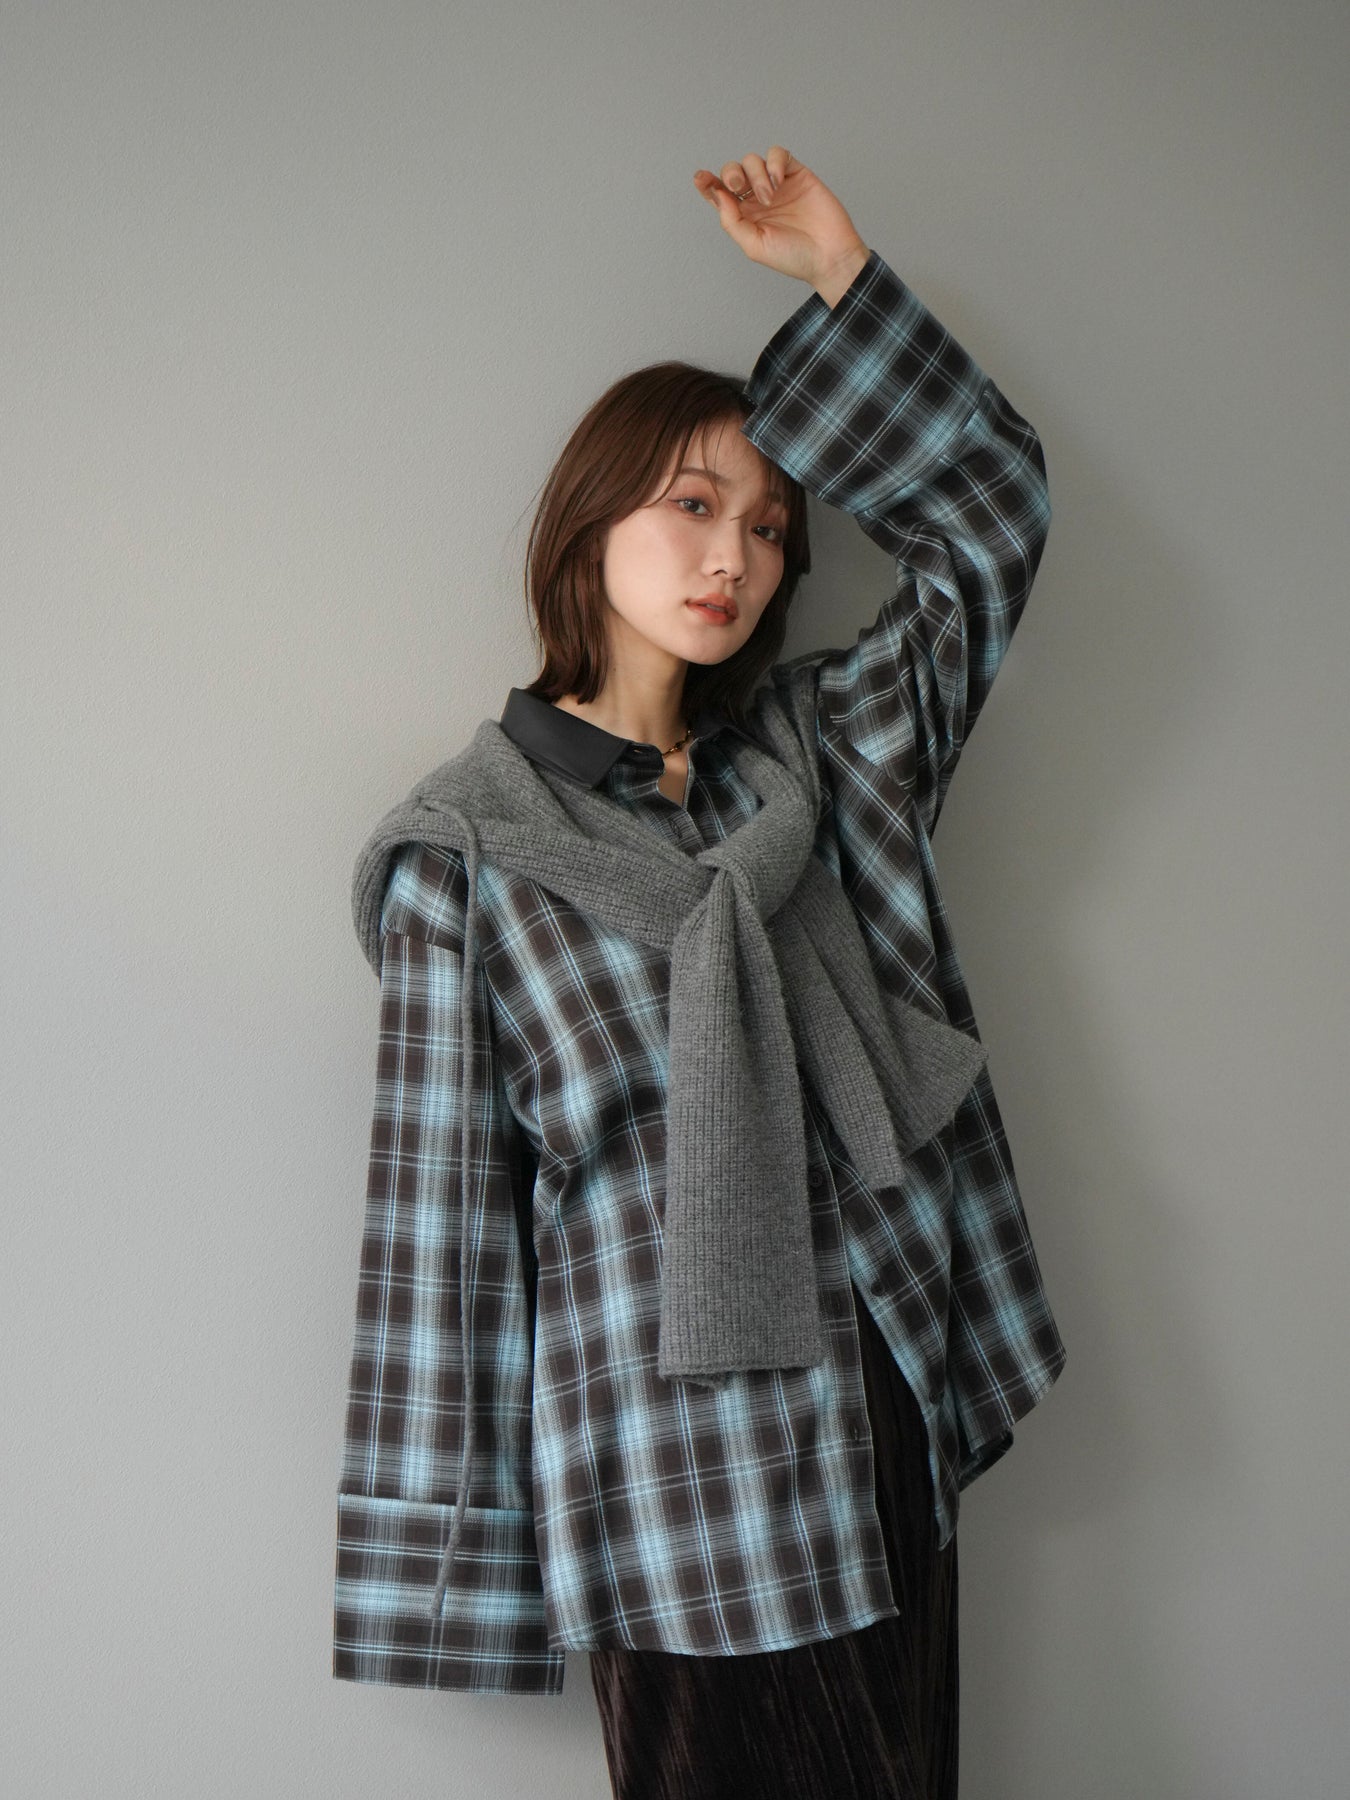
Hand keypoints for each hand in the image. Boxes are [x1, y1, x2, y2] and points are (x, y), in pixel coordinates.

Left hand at [693, 147, 868, 296]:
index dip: (707, 183)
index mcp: (744, 216)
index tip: (700, 178)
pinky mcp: (796, 174)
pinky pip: (778, 154)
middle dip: (730, 174)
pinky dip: (774, 162)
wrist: (829, 255)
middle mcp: (757, 198)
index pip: (719, 194)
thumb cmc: (793, 257)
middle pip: (733, 172)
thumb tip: (717, 194)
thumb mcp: (754, 245)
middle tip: (738, 187)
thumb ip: (731, 221)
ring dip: (756, 174)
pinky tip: (778, 181)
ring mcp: (776, 184)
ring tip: (770, 196)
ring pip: (753, 161)